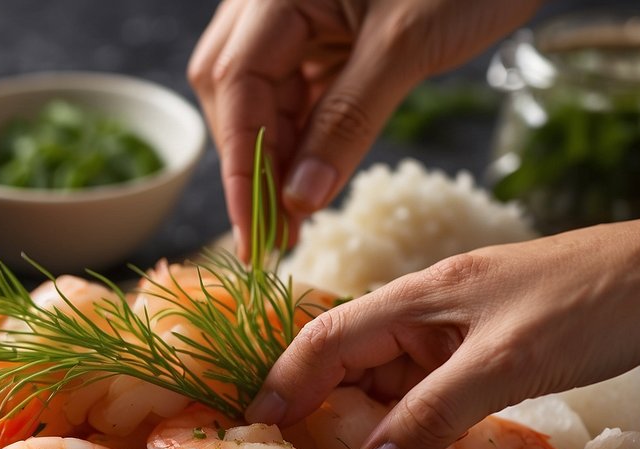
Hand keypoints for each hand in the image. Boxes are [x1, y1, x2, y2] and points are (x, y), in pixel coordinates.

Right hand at [188, 0, 538, 257]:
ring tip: (296, 217)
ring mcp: (293, 16)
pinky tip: (313, 177)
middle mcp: (269, 2)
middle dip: (251, 164)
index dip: (241, 166)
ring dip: (276, 158)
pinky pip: (295, 92)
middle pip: (232, 92)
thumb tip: (300, 201)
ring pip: (261, 97)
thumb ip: (347, 122)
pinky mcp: (322, 34)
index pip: (235, 85)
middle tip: (278, 233)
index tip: (255, 233)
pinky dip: (302, 138)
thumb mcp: (407, 46)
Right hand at [245, 197, 639, 448]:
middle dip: (324, 410)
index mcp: (418, 296)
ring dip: (373, 425)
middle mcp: (428, 312)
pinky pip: (434, 392)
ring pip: (394, 382)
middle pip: (354, 361)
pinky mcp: (489, 351)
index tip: (258, 424)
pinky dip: (418, 425)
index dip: (287, 379)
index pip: (329, 336)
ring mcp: (460, 332)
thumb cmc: (591, 304)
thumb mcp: (507, 365)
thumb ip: (434, 416)